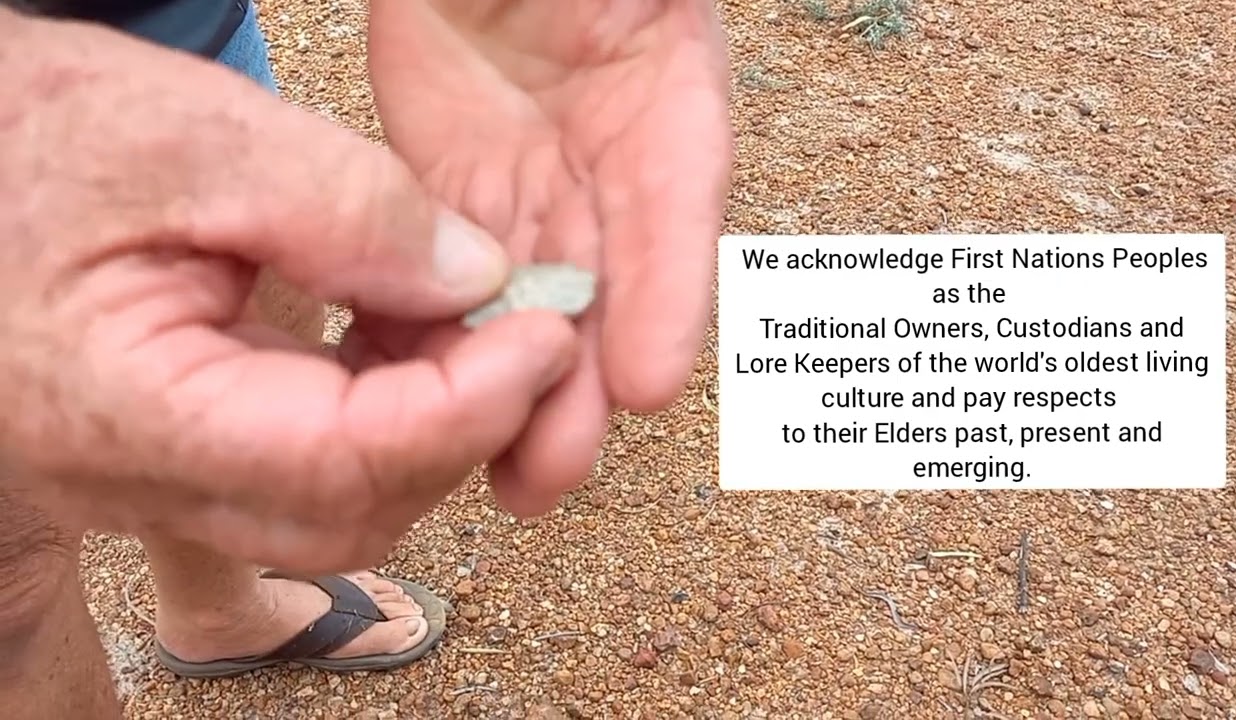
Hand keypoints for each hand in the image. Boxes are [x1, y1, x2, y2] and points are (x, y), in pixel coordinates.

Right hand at [0, 9, 577, 574]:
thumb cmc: (29, 133)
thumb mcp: (191, 134)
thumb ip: (346, 208)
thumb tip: (477, 279)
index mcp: (125, 409)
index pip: (340, 460)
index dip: (468, 407)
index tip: (546, 334)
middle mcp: (134, 478)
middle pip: (349, 510)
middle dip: (463, 428)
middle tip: (526, 332)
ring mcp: (151, 479)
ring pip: (335, 505)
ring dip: (429, 426)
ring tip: (475, 324)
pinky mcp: (174, 454)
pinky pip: (304, 469)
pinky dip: (380, 415)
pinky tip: (409, 335)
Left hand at [365, 0, 733, 515]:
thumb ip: (632, 22)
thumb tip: (625, 88)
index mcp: (666, 102)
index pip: (673, 211)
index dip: (664, 301)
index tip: (648, 386)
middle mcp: (605, 167)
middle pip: (597, 289)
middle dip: (573, 386)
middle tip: (547, 471)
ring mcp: (529, 186)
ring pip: (523, 302)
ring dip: (511, 391)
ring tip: (501, 478)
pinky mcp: (453, 192)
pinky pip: (444, 274)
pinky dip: (435, 337)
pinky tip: (418, 399)